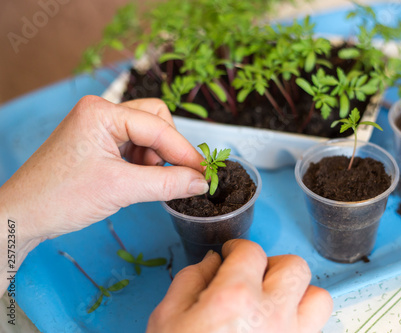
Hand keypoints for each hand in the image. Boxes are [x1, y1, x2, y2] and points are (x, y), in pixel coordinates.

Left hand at [0, 96, 208, 282]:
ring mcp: (99, 127)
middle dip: (169, 149)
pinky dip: (145, 163)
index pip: (157, 126)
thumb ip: (167, 183)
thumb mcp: (121, 189)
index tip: (204, 172)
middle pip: (156, 120)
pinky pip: (135, 146)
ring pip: (148, 134)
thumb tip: (201, 181)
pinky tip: (139, 181)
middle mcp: (101, 112)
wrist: (23, 215)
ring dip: (157, 158)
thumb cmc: (60, 197)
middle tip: (177, 176)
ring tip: (150, 183)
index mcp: (101, 113)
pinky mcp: (99, 143)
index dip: (184, 151)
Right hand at [147, 239, 332, 332]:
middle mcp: (271, 316)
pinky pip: (314, 331)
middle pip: (295, 267)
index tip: (232, 255)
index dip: (238, 248)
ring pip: (319, 299)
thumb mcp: (167, 318)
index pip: (251, 251)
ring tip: (274, 302)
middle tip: (254, 275)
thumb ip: (190, 280)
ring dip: (298, 294)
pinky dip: (300, 323)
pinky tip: (275, 329)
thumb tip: (212, 262)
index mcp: (234, 298)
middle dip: (273, 264)